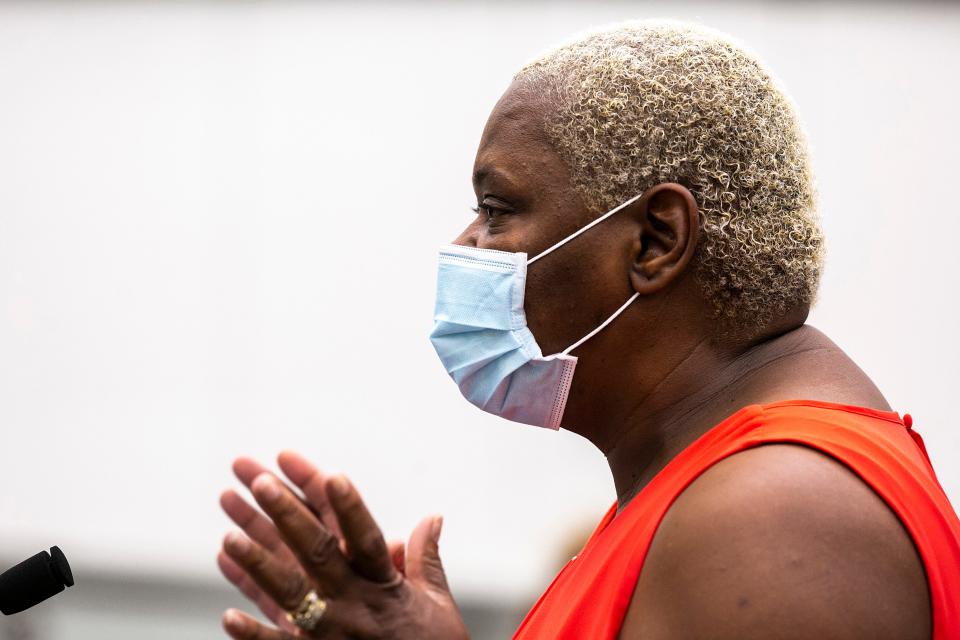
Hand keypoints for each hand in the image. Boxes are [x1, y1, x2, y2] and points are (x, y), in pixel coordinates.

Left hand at [217, 451, 468, 638]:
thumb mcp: (437, 602)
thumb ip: (426, 557)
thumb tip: (432, 517)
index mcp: (386, 587)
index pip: (366, 539)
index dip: (350, 508)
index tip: (333, 475)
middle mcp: (355, 607)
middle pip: (318, 555)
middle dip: (288, 515)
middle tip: (260, 482)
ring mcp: (332, 636)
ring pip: (289, 595)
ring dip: (258, 563)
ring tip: (229, 535)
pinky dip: (254, 634)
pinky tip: (228, 616)